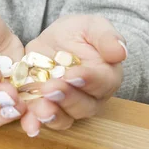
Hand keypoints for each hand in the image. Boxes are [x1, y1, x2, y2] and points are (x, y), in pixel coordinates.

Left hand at [19, 15, 126, 135]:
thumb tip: (120, 52)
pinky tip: (28, 123)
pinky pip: (42, 121)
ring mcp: (68, 107)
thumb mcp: (91, 26)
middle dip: (66, 98)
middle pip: (83, 106)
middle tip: (50, 88)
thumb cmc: (78, 33)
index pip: (102, 82)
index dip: (88, 80)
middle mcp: (91, 97)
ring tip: (39, 108)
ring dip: (51, 115)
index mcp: (106, 76)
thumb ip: (106, 37)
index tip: (73, 74)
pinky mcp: (46, 108)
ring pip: (64, 118)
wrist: (51, 42)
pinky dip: (34, 123)